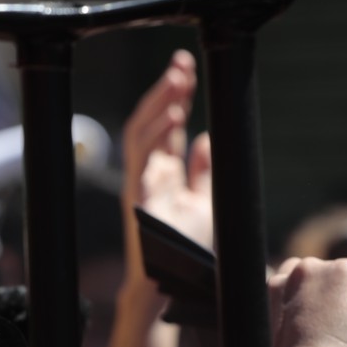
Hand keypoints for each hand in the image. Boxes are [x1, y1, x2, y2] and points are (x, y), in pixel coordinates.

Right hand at [120, 50, 213, 295]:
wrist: (173, 285)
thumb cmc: (188, 249)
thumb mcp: (204, 204)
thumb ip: (202, 174)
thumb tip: (207, 140)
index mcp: (164, 172)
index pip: (168, 126)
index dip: (176, 98)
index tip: (188, 70)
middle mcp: (149, 173)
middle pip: (152, 122)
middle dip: (166, 91)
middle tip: (182, 62)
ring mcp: (141, 183)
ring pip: (141, 132)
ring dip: (159, 103)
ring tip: (178, 77)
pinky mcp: (139, 195)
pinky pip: (143, 157)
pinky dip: (158, 133)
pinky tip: (175, 113)